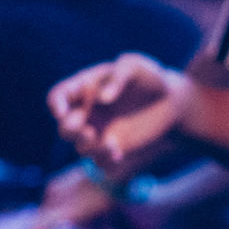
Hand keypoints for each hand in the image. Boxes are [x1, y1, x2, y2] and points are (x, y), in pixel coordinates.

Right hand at [47, 53, 193, 167]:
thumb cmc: (150, 77)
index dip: (56, 105)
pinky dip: (105, 160)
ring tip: (110, 142)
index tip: (62, 111)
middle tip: (88, 131)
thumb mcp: (134, 66)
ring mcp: (100, 132)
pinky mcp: (115, 148)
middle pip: (65, 128)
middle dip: (70, 131)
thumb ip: (118, 77)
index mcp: (84, 89)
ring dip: (90, 148)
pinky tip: (118, 153)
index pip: (58, 97)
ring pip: (81, 147)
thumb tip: (102, 99)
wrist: (172, 101)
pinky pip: (101, 162)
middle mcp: (87, 113)